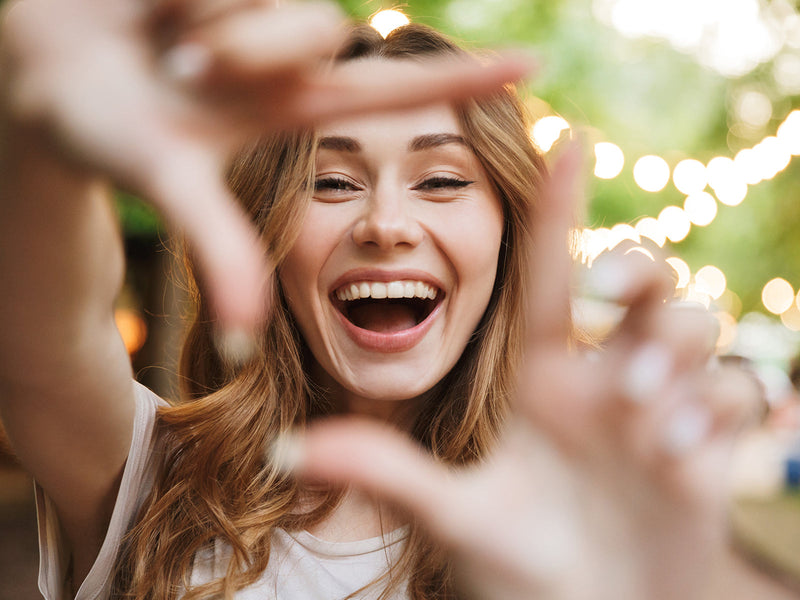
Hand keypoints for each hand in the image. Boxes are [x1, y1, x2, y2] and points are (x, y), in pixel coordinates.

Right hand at [0, 0, 530, 332]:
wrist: (32, 69)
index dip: (462, 83)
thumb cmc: (89, 127)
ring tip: (161, 39)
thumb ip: (215, 247)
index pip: (393, 95)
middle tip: (183, 67)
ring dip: (209, 18)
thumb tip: (243, 340)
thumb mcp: (161, 179)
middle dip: (249, 47)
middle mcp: (284, 57)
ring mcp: (256, 10)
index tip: (534, 68)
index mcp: (288, 109)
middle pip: (319, 30)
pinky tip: (154, 4)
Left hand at [286, 145, 758, 598]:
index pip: (547, 276)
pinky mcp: (707, 444)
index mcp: (540, 379)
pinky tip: (680, 456)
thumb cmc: (519, 572)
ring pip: (693, 327)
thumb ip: (385, 473)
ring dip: (675, 356)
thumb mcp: (454, 516)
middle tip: (610, 298)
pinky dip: (715, 411)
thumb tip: (289, 450)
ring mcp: (658, 408)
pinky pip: (735, 393)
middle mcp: (601, 380)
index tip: (563, 136)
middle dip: (637, 271)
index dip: (557, 207)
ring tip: (642, 420)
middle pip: (641, 280)